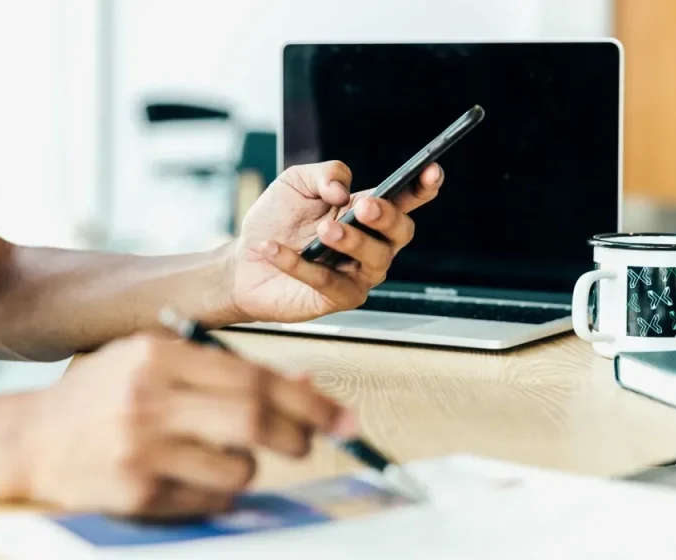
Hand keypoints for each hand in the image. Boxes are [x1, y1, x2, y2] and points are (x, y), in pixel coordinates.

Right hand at [16, 333, 355, 518]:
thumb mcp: (156, 364)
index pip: (255, 376)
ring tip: (223, 458)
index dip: (309, 401)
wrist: (28, 440)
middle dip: (299, 435)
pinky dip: (217, 494)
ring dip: (249, 469)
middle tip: (310, 441)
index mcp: (158, 355)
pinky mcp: (135, 492)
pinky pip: (208, 502)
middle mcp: (149, 397)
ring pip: (238, 469)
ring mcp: (141, 448)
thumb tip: (305, 386)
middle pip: (255, 420)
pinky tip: (190, 478)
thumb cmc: (101, 396)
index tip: (343, 417)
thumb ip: (225, 371)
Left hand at [230, 160, 443, 322]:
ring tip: (324, 230)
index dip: (422, 187)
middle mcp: (370, 244)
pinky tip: (274, 248)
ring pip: (375, 260)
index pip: (405, 200)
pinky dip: (299, 264)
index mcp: (367, 212)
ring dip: (352, 241)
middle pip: (401, 232)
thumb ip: (324, 174)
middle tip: (364, 206)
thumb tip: (343, 190)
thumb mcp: (296, 182)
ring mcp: (357, 274)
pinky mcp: (335, 299)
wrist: (244, 260)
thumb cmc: (276, 221)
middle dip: (387, 217)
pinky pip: (327, 282)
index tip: (432, 171)